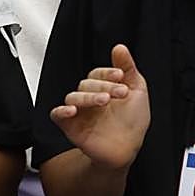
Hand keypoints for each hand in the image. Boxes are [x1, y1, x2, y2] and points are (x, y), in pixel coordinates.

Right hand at [50, 44, 149, 171]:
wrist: (128, 148)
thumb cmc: (133, 120)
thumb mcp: (137, 90)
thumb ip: (128, 67)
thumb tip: (119, 47)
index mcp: (103, 87)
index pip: (97, 73)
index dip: (108, 72)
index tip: (121, 76)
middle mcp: (89, 98)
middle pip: (86, 84)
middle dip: (103, 86)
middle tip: (120, 93)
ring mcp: (79, 112)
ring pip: (73, 96)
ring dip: (88, 96)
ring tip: (104, 101)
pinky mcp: (70, 126)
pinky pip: (57, 114)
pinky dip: (62, 110)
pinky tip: (73, 110)